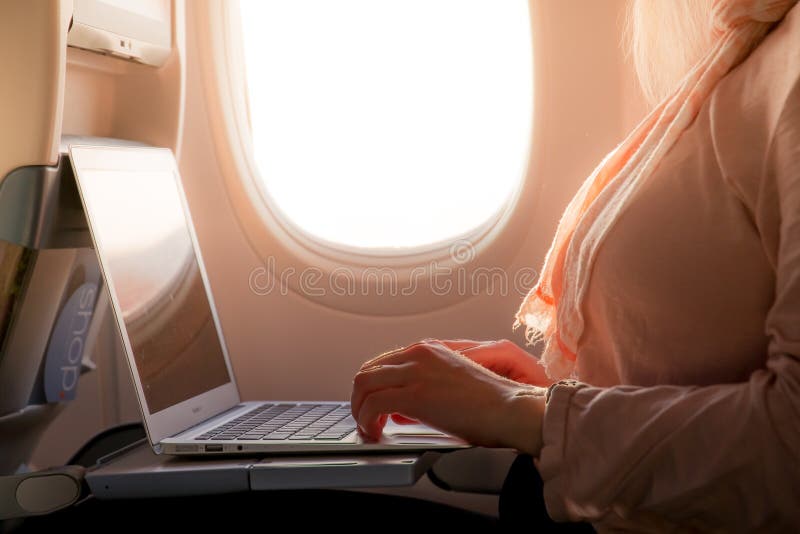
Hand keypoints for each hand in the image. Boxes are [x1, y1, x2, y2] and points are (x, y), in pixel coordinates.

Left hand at [351, 340, 545, 454]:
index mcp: (427, 350)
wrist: (511, 409)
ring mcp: (416, 372)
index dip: (372, 388)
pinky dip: (368, 421)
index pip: (381, 363)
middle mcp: (418, 354)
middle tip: (365, 420)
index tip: (372, 406)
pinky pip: (374, 405)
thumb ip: (423, 389)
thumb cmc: (490, 404)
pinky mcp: (416, 394)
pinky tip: (376, 433)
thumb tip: (399, 409)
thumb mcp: (449, 386)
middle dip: (360, 399)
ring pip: (363, 385)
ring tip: (369, 429)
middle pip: (367, 371)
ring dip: (360, 410)